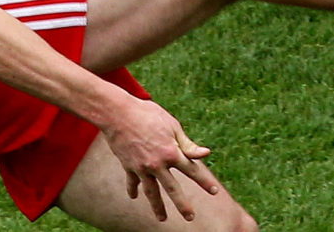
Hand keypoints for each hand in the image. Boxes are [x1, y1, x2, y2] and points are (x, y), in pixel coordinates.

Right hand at [102, 96, 220, 222]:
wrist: (119, 114)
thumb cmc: (150, 115)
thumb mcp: (173, 126)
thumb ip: (187, 144)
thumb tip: (206, 153)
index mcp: (172, 152)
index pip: (192, 170)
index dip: (204, 181)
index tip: (214, 192)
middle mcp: (157, 164)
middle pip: (172, 188)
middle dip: (182, 204)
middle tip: (190, 217)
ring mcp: (141, 168)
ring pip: (151, 192)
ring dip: (157, 206)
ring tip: (162, 219)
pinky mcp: (128, 167)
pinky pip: (133, 182)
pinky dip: (134, 189)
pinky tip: (135, 197)